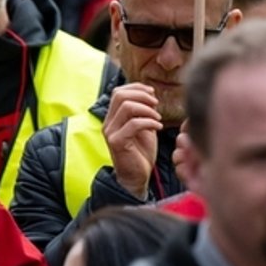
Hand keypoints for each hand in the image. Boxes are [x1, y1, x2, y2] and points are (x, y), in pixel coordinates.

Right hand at [103, 83, 163, 198]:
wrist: (136, 177)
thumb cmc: (141, 152)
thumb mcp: (142, 127)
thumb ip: (142, 111)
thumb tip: (149, 94)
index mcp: (112, 117)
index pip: (118, 92)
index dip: (136, 88)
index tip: (152, 92)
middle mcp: (108, 123)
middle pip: (120, 95)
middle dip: (141, 96)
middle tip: (156, 104)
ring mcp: (111, 132)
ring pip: (127, 107)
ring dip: (147, 109)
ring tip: (157, 117)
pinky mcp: (117, 142)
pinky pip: (133, 124)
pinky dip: (149, 122)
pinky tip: (158, 127)